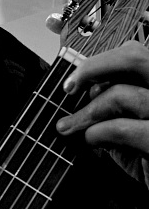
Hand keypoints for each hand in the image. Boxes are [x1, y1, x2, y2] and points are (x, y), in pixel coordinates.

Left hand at [56, 41, 148, 182]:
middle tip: (68, 89)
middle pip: (133, 58)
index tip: (73, 79)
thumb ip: (109, 106)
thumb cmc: (145, 155)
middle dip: (92, 70)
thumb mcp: (127, 124)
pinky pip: (121, 128)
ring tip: (71, 126)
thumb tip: (76, 90)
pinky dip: (97, 133)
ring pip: (121, 94)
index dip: (100, 60)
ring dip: (86, 112)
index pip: (135, 53)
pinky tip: (91, 141)